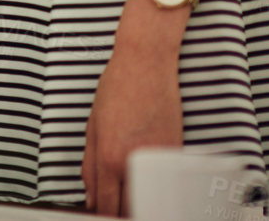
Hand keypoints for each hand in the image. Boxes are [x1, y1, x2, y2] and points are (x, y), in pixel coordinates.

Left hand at [82, 48, 182, 216]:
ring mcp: (160, 159)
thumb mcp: (92, 128)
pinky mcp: (177, 152)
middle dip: (122, 213)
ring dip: (141, 203)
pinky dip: (158, 186)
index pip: (106, 206)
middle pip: (131, 208)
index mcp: (109, 157)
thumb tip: (92, 198)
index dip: (103, 217)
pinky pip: (167, 180)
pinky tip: (148, 180)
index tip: (101, 216)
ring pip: (151, 198)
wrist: (146, 63)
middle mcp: (136, 162)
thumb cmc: (116, 89)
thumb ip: (90, 167)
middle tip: (116, 207)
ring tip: (131, 197)